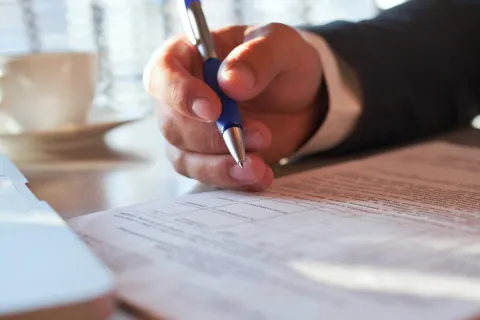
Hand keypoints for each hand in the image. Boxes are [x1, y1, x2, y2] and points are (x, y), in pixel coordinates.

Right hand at [143, 23, 323, 190]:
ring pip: (186, 158)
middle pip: (173, 125)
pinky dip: (233, 181)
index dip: (180, 95)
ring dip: (221, 166)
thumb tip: (230, 81)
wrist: (299, 97)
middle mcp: (180, 96)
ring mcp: (190, 130)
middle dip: (215, 137)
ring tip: (259, 167)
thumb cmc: (281, 61)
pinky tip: (260, 177)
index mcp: (187, 56)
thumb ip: (257, 58)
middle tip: (261, 136)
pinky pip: (208, 175)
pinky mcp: (207, 156)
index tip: (212, 110)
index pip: (162, 75)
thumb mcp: (280, 46)